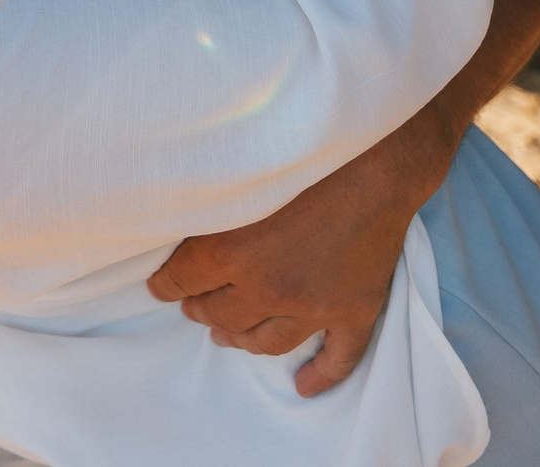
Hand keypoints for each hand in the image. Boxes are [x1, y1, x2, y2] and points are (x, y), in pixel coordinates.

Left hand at [146, 111, 451, 393]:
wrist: (380, 156)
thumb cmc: (304, 153)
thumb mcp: (237, 175)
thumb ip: (206, 208)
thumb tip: (178, 224)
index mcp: (232, 253)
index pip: (181, 281)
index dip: (166, 285)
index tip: (159, 286)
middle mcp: (270, 288)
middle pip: (221, 315)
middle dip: (201, 311)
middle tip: (194, 307)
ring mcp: (315, 306)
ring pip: (268, 342)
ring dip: (243, 341)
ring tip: (228, 336)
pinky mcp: (356, 309)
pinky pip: (338, 357)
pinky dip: (321, 375)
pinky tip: (304, 387)